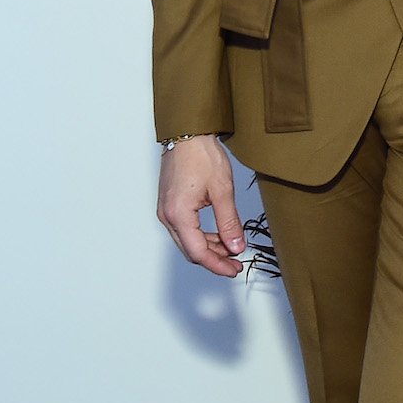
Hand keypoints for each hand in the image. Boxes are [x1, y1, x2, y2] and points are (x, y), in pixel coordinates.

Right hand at [155, 135, 245, 277]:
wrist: (187, 133)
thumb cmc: (201, 155)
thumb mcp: (222, 190)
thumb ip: (229, 222)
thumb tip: (236, 246)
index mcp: (178, 214)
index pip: (198, 252)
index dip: (217, 265)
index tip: (234, 269)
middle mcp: (168, 216)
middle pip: (191, 250)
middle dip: (214, 259)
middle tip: (236, 263)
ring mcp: (166, 210)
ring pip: (188, 241)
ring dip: (209, 247)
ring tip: (232, 247)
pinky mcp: (170, 204)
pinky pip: (185, 229)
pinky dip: (202, 235)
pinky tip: (219, 234)